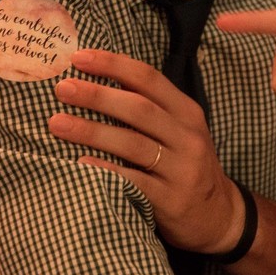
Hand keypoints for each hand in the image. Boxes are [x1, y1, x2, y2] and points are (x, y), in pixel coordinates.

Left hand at [48, 48, 243, 253]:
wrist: (217, 216)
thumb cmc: (184, 164)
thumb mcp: (177, 129)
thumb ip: (147, 104)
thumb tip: (96, 75)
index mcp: (186, 111)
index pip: (148, 78)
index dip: (112, 64)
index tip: (78, 58)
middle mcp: (187, 136)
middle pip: (139, 108)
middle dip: (97, 96)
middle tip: (62, 89)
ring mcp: (182, 169)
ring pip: (133, 144)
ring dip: (92, 131)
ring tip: (57, 123)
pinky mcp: (171, 200)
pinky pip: (133, 182)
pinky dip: (106, 170)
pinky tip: (80, 162)